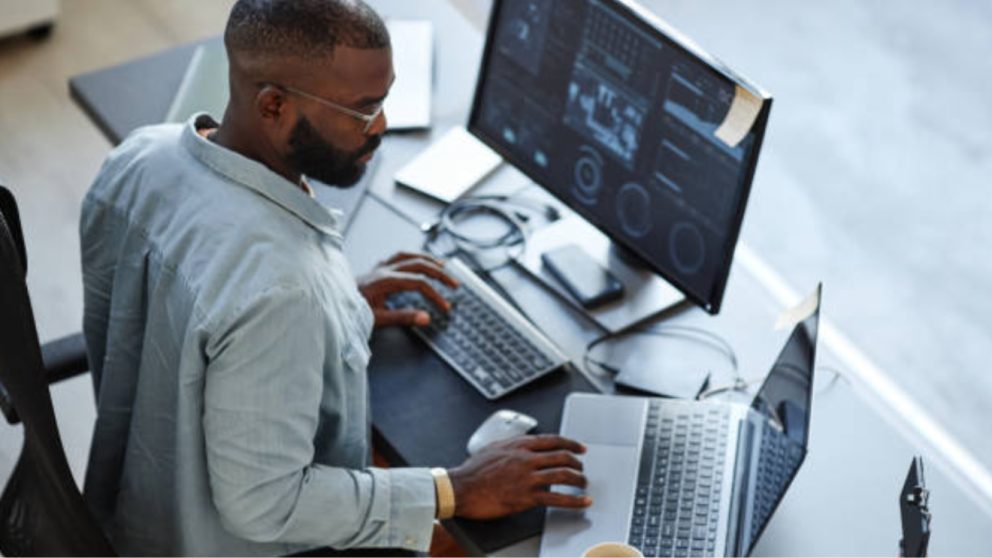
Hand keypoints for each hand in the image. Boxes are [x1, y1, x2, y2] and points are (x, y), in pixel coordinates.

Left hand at [358, 252, 458, 327]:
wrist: (330, 305)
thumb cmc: (350, 312)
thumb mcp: (377, 319)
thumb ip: (402, 318)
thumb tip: (426, 317)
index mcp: (384, 280)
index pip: (418, 283)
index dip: (435, 294)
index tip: (445, 306)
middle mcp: (382, 269)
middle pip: (418, 264)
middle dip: (439, 273)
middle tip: (454, 284)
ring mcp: (379, 267)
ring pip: (409, 256)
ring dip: (428, 260)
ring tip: (443, 265)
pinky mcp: (376, 269)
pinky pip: (399, 257)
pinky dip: (413, 257)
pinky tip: (419, 261)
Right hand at [448, 434, 590, 519]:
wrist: (460, 488)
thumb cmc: (472, 471)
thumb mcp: (493, 447)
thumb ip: (511, 445)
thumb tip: (521, 445)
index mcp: (519, 445)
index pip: (553, 440)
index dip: (571, 443)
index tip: (580, 448)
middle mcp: (526, 458)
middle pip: (562, 456)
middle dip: (577, 463)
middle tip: (582, 469)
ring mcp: (528, 477)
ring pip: (563, 475)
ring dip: (579, 480)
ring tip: (584, 484)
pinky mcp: (526, 496)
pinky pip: (556, 498)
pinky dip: (574, 500)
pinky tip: (582, 502)